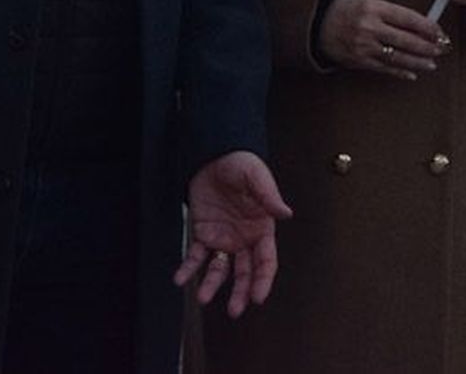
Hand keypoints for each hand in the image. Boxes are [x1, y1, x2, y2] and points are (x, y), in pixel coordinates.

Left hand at [174, 151, 291, 317]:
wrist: (214, 154)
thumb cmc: (241, 164)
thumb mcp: (256, 177)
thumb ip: (269, 197)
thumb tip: (285, 214)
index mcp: (261, 229)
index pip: (266, 261)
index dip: (263, 280)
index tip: (258, 297)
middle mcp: (243, 238)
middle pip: (244, 272)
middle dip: (240, 292)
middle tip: (235, 310)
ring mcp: (222, 237)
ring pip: (219, 269)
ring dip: (212, 285)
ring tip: (203, 297)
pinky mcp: (203, 232)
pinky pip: (195, 255)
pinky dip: (188, 268)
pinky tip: (180, 278)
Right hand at [318, 0, 448, 78]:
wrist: (317, 23)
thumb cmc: (348, 11)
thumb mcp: (369, 4)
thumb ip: (393, 15)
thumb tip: (421, 28)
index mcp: (374, 7)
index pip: (408, 18)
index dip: (427, 27)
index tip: (439, 32)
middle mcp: (369, 26)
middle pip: (406, 39)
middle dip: (428, 46)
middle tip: (442, 49)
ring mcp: (364, 45)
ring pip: (398, 56)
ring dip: (418, 61)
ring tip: (432, 63)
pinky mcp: (359, 60)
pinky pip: (385, 68)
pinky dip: (400, 71)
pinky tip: (412, 73)